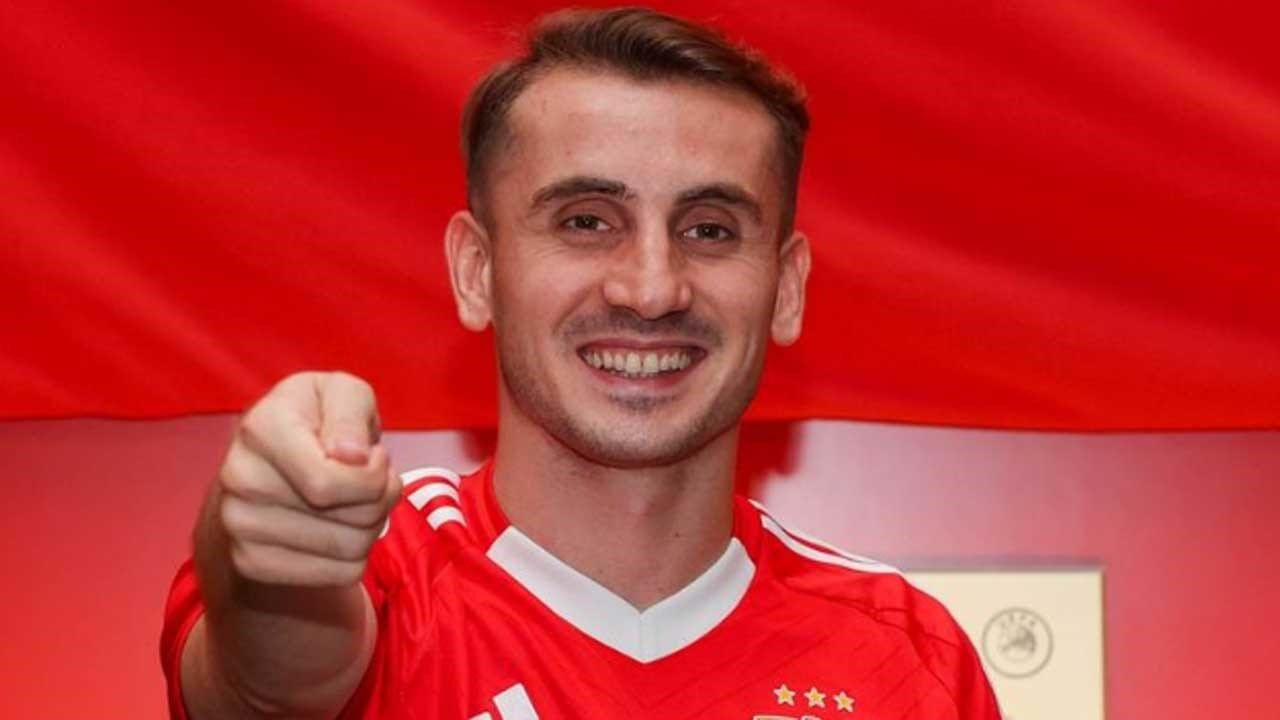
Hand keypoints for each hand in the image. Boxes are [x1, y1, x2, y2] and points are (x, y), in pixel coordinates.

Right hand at [211, 371, 399, 586]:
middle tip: (369, 480)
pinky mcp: (250, 562)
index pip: (328, 482)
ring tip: (353, 501)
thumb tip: (351, 457)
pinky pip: (339, 575)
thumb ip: (351, 411)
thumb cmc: (320, 421)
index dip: (373, 475)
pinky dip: (353, 555)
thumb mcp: (344, 393)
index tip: (373, 456)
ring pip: (351, 549)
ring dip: (371, 527)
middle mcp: (240, 477)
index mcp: (261, 427)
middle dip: (380, 499)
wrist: (272, 464)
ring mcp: (238, 524)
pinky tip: (336, 527)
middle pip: (352, 517)